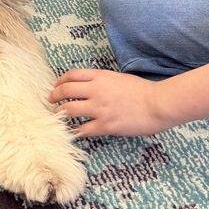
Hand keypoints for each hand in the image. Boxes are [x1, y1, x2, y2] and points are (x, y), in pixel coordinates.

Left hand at [49, 68, 165, 137]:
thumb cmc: (143, 91)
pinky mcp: (105, 125)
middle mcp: (96, 90)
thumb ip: (103, 81)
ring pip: (68, 110)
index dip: (60, 81)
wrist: (158, 103)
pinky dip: (74, 132)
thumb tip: (91, 87)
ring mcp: (99, 108)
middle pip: (65, 90)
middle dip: (54, 96)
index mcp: (100, 76)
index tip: (56, 86)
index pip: (72, 75)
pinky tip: (72, 133)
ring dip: (59, 114)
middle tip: (51, 102)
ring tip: (56, 117)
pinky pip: (82, 130)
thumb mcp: (119, 78)